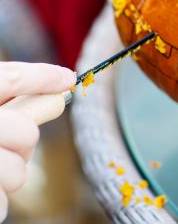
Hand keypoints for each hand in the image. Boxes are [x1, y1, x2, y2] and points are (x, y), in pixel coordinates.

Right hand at [0, 63, 74, 222]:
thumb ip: (7, 101)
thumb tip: (59, 94)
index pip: (10, 78)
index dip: (43, 77)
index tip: (68, 78)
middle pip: (26, 133)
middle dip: (25, 141)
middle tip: (7, 142)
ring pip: (18, 173)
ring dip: (9, 174)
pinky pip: (2, 205)